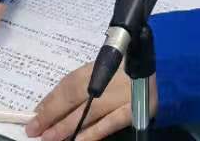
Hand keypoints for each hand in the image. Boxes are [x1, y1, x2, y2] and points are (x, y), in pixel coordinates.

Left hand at [28, 60, 157, 140]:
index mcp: (99, 66)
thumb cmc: (129, 69)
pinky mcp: (134, 111)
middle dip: (52, 116)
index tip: (35, 115)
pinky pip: (109, 124)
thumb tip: (48, 104)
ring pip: (88, 113)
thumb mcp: (103, 69)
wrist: (165, 67)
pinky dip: (92, 134)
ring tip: (50, 138)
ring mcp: (121, 96)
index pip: (69, 84)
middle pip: (75, 99)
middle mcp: (108, 79)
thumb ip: (80, 84)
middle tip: (34, 130)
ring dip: (67, 128)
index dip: (51, 101)